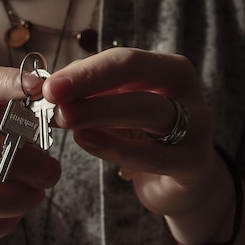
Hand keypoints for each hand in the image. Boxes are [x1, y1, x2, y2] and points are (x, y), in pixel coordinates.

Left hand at [42, 48, 229, 221]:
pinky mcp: (194, 163)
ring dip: (98, 112)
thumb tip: (48, 87)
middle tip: (51, 95)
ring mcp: (196, 127)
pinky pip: (151, 155)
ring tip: (63, 117)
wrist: (178, 185)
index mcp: (168, 69)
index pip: (124, 60)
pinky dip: (114, 147)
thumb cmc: (142, 139)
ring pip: (147, 111)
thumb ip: (88, 94)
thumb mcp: (117, 109)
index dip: (85, 70)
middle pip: (137, 73)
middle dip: (89, 82)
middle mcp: (187, 91)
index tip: (50, 84)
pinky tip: (85, 140)